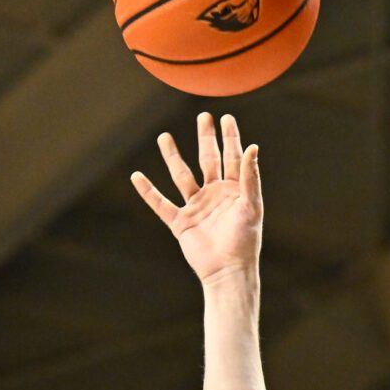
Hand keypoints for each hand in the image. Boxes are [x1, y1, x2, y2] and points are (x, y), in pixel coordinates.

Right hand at [131, 112, 262, 287]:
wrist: (228, 272)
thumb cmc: (245, 242)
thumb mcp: (251, 207)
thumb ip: (251, 177)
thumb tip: (253, 147)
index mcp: (234, 191)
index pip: (232, 157)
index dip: (230, 138)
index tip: (226, 118)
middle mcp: (215, 195)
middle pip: (208, 160)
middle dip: (205, 139)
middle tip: (203, 117)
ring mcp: (196, 208)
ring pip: (182, 176)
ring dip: (173, 157)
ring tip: (164, 137)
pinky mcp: (181, 223)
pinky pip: (161, 204)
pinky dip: (148, 192)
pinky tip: (137, 177)